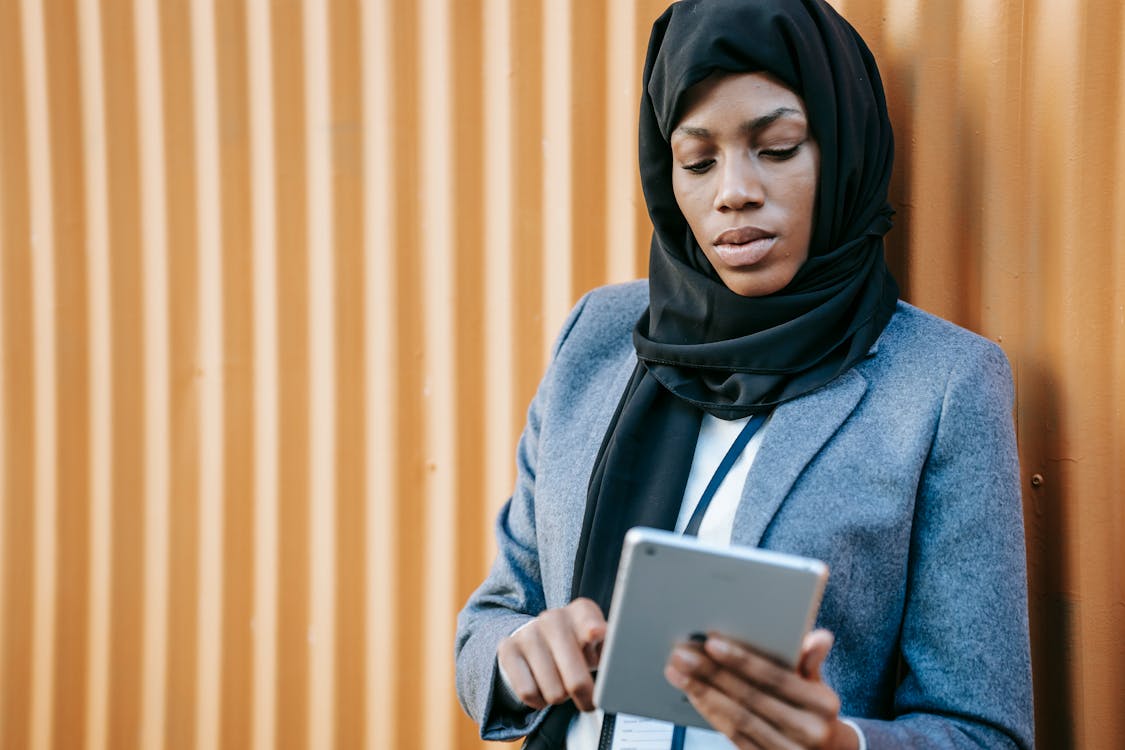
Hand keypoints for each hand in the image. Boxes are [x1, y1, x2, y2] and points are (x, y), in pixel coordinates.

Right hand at [496, 597, 606, 710]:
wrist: (540, 642)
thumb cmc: (578, 647)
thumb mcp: (600, 646)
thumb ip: (612, 653)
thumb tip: (621, 667)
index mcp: (582, 612)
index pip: (589, 621)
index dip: (593, 629)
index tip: (596, 634)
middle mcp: (554, 618)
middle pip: (575, 677)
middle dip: (585, 695)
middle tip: (589, 700)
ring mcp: (528, 633)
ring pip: (553, 691)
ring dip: (560, 697)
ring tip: (562, 685)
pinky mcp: (508, 649)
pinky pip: (528, 692)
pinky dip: (538, 701)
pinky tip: (543, 688)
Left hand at [663, 629, 857, 749]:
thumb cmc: (812, 708)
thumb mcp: (817, 682)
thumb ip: (811, 659)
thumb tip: (820, 637)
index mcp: (823, 704)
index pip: (776, 677)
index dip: (742, 660)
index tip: (711, 642)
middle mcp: (808, 731)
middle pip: (750, 698)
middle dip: (712, 674)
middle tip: (682, 654)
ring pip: (737, 719)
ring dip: (703, 693)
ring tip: (678, 672)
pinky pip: (734, 736)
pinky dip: (710, 713)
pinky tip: (693, 694)